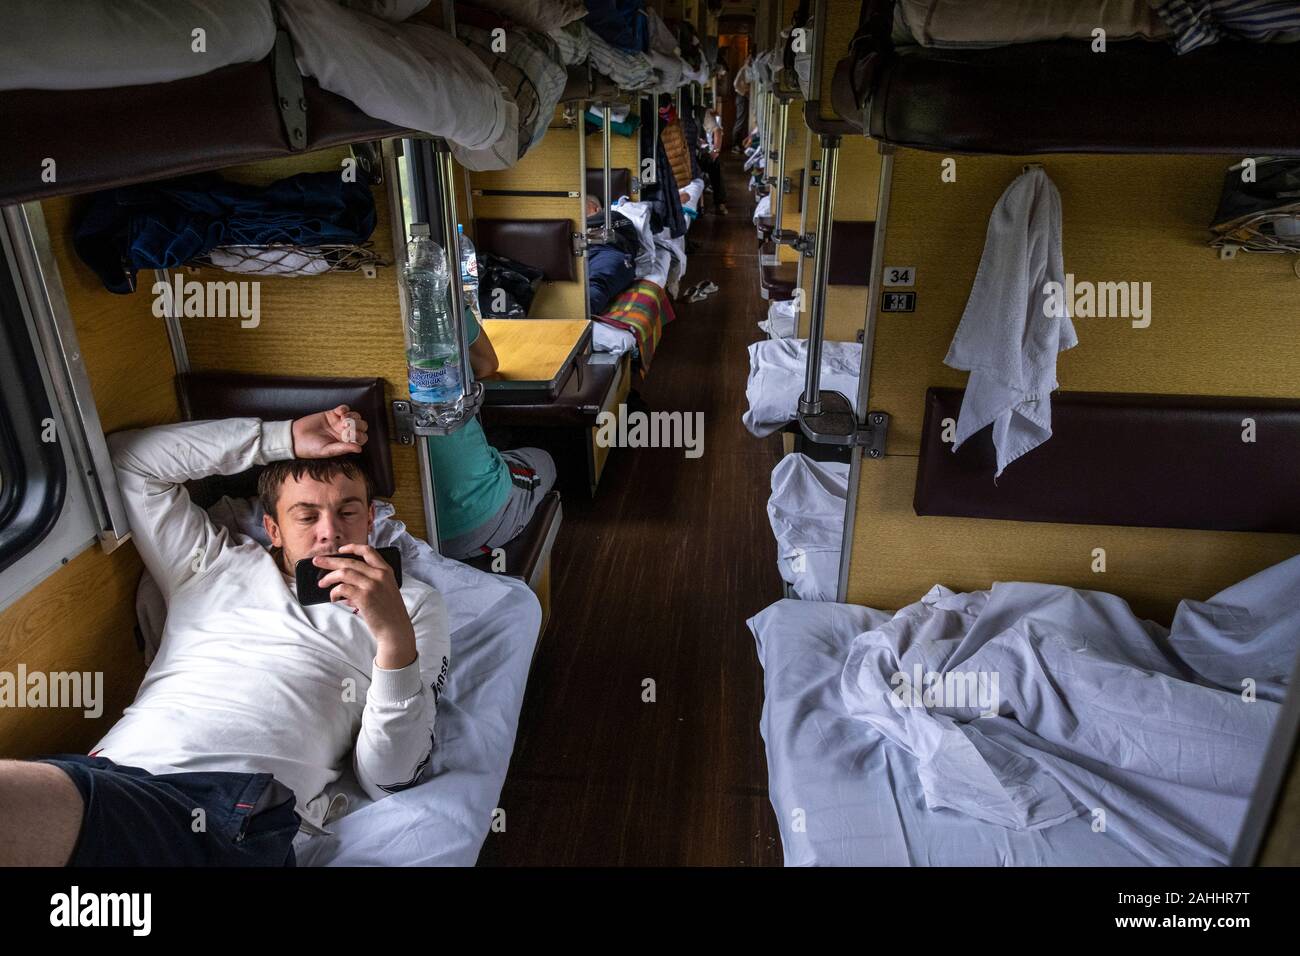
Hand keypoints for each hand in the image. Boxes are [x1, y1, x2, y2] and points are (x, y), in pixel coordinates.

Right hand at [291, 405, 367, 458]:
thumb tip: (359, 449)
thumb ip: (343, 448)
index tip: (350, 436)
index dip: (359, 436)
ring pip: (355, 416)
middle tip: (346, 426)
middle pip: (361, 426)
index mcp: (346, 443)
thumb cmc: (310, 448)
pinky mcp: (331, 414)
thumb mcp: (327, 450)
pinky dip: (344, 409)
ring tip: (343, 419)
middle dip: (358, 424)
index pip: (361, 438)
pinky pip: (344, 408)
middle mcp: (344, 433)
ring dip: (352, 416)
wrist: (295, 438)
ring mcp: (339, 422)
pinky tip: (338, 412)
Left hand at [314, 545, 415, 667]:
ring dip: (329, 577)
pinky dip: (334, 592)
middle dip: (330, 561)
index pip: (368, 551)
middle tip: (317, 561)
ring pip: (343, 573)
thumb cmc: (389, 612)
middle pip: (350, 561)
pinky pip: (342, 588)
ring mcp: (372, 585)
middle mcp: (379, 575)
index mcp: (386, 571)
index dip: (352, 548)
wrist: (395, 629)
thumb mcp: (384, 591)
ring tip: (321, 583)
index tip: (340, 550)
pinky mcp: (364, 596)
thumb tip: (344, 585)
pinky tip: (333, 598)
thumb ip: (367, 584)